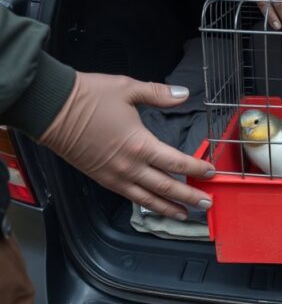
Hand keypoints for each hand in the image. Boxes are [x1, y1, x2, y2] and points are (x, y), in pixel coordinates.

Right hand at [40, 73, 215, 220]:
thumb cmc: (88, 97)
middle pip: (166, 187)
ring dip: (168, 208)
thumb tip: (184, 94)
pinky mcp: (101, 178)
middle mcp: (129, 166)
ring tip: (184, 215)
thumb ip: (159, 94)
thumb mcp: (128, 88)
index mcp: (140, 145)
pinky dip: (145, 204)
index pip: (176, 162)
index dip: (196, 169)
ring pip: (147, 198)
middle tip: (207, 204)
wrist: (49, 108)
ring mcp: (114, 176)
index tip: (211, 173)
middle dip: (189, 197)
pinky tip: (153, 205)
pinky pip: (128, 196)